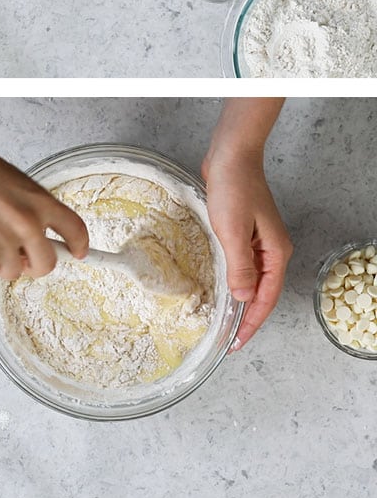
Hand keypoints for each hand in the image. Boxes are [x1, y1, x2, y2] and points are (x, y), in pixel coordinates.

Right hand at [0, 126, 89, 279]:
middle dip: (32, 264)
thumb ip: (27, 207)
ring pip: (13, 272)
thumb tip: (31, 235)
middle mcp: (28, 223)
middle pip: (47, 264)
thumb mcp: (9, 179)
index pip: (75, 230)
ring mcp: (5, 242)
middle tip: (15, 255)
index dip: (79, 246)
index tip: (78, 253)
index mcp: (39, 200)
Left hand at [203, 143, 292, 350]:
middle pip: (262, 292)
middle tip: (228, 338)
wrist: (231, 156)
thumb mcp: (233, 231)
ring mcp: (259, 240)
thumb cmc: (234, 188)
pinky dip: (234, 279)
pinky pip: (241, 264)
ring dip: (240, 300)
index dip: (252, 321)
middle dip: (247, 316)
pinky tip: (222, 287)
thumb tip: (243, 297)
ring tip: (224, 320)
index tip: (237, 341)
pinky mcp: (244, 231)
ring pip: (252, 279)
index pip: (266, 297)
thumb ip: (239, 266)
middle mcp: (272, 250)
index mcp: (275, 252)